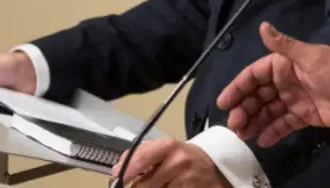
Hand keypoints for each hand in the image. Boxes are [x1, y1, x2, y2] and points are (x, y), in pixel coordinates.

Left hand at [109, 138, 225, 187]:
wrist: (214, 168)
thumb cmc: (184, 158)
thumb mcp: (165, 149)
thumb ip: (141, 154)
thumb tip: (117, 168)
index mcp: (168, 146)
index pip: (141, 158)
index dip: (126, 171)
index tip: (115, 179)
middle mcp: (177, 162)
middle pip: (144, 185)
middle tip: (137, 185)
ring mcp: (185, 180)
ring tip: (158, 185)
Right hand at [216, 22, 329, 147]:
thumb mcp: (312, 57)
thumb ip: (285, 46)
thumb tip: (263, 25)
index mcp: (285, 64)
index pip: (254, 75)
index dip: (237, 87)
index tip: (224, 103)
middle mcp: (287, 81)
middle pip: (258, 96)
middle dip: (244, 109)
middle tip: (233, 126)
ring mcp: (296, 99)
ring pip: (268, 111)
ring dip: (255, 122)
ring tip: (243, 135)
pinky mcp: (306, 116)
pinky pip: (284, 124)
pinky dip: (273, 131)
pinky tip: (262, 141)